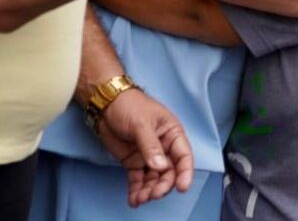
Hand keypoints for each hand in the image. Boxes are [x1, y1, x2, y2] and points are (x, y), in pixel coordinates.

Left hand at [94, 88, 194, 207]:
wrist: (106, 105)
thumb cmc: (130, 106)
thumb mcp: (142, 124)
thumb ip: (151, 146)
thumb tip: (160, 166)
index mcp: (172, 134)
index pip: (183, 156)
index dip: (185, 172)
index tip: (182, 187)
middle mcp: (163, 147)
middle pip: (169, 171)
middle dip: (163, 185)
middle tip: (154, 194)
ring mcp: (148, 156)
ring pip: (153, 178)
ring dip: (149, 190)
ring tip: (141, 199)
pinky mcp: (134, 162)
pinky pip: (138, 179)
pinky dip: (136, 190)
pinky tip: (134, 199)